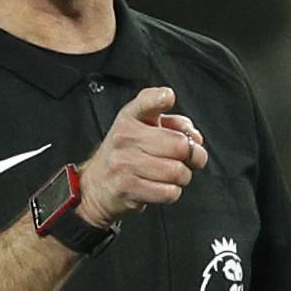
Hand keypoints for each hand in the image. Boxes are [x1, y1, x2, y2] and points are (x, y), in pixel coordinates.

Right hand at [79, 86, 207, 229]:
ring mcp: (125, 163)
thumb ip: (172, 125)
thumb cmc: (125, 155)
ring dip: (183, 176)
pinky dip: (172, 192)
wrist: (96, 185)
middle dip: (192, 156)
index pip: (146, 102)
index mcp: (131, 117)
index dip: (160, 98)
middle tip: (188, 159)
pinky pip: (168, 192)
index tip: (167, 97)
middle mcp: (126, 137)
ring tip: (172, 174)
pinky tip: (163, 187)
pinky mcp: (128, 188)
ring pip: (176, 171)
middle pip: (179, 145)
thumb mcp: (142, 129)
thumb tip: (195, 138)